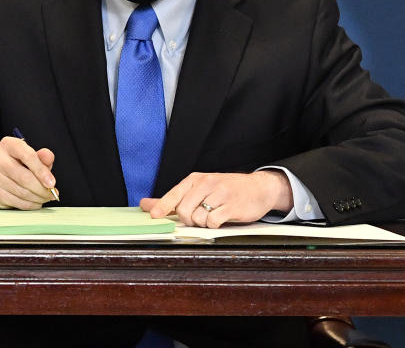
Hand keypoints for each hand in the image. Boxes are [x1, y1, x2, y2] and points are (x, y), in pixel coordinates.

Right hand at [0, 137, 57, 209]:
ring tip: (46, 197)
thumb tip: (48, 157)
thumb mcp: (34, 156)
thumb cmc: (21, 163)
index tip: (52, 183)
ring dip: (38, 198)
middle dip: (42, 189)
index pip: (28, 156)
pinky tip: (36, 202)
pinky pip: (17, 202)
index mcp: (9, 145)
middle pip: (24, 177)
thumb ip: (43, 157)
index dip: (42, 171)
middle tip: (52, 194)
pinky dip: (30, 204)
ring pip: (21, 192)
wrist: (1, 175)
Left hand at [140, 170, 292, 227]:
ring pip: (198, 217)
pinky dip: (214, 225)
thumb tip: (146, 205)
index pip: (174, 194)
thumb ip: (173, 199)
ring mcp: (220, 194)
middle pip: (184, 210)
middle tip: (199, 216)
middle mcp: (207, 184)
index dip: (162, 206)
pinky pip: (213, 222)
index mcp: (196, 179)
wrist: (259, 188)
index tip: (153, 216)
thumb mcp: (200, 189)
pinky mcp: (231, 206)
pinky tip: (221, 219)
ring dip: (203, 223)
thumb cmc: (226, 190)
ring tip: (214, 215)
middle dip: (189, 219)